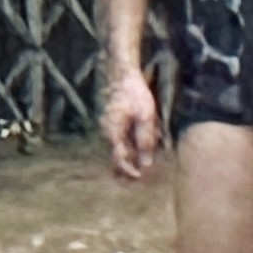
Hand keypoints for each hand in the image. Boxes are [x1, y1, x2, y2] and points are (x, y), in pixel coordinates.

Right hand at [104, 64, 164, 181]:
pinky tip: (139, 149)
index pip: (118, 159)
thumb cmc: (135, 94)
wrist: (124, 76)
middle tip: (140, 177)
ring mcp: (108, 129)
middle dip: (127, 169)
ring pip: (117, 151)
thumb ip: (145, 140)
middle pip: (115, 158)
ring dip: (129, 159)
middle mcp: (107, 133)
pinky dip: (128, 149)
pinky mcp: (113, 126)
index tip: (140, 177)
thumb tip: (145, 163)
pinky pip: (119, 143)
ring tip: (141, 165)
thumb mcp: (145, 117)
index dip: (129, 171)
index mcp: (113, 132)